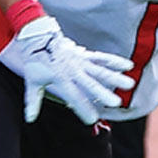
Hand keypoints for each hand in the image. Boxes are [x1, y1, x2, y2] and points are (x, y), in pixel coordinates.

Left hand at [13, 15, 134, 123]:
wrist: (38, 38)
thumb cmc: (36, 62)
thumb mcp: (31, 82)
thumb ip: (33, 102)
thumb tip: (28, 119)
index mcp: (60, 79)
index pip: (73, 97)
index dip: (82, 108)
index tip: (92, 119)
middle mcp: (73, 70)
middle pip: (90, 83)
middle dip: (103, 93)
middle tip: (115, 103)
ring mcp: (81, 61)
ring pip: (100, 70)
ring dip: (115, 77)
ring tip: (129, 84)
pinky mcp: (85, 54)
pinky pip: (102, 58)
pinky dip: (114, 61)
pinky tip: (128, 66)